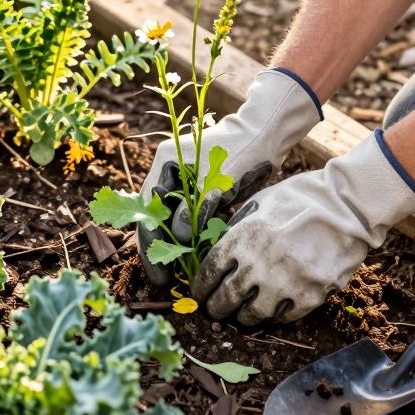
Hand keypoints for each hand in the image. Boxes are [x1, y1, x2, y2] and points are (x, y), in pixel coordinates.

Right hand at [138, 69, 322, 284]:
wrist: (267, 132)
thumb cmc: (241, 151)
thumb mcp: (216, 184)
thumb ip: (192, 212)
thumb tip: (178, 241)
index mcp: (165, 164)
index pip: (147, 212)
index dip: (150, 247)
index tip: (160, 277)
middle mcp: (169, 173)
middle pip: (155, 218)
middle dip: (160, 250)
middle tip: (166, 282)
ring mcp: (184, 180)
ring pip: (173, 220)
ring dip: (176, 246)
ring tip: (180, 275)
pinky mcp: (202, 189)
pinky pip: (191, 218)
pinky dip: (193, 236)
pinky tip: (197, 256)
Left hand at [191, 132, 414, 324]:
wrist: (348, 205)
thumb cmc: (303, 197)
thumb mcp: (261, 201)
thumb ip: (239, 225)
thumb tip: (222, 245)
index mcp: (242, 237)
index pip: (210, 271)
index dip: (200, 287)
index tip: (199, 294)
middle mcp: (258, 264)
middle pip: (226, 298)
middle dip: (216, 309)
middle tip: (214, 312)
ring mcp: (284, 283)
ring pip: (253, 315)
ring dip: (243, 319)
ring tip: (242, 318)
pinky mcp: (309, 296)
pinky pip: (284, 317)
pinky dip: (275, 318)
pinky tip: (273, 314)